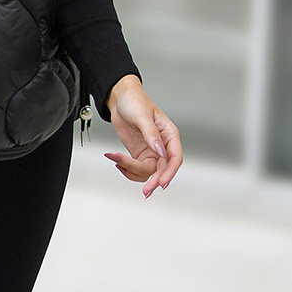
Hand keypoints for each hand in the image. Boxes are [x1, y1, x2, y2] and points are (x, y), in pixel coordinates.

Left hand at [103, 75, 182, 198]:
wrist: (120, 100)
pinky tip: (116, 161)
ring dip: (132, 172)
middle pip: (162, 170)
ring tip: (116, 160)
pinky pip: (136, 169)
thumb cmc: (135, 102)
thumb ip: (151, 135)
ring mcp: (151, 152)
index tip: (162, 183)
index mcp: (169, 135)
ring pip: (148, 172)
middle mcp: (163, 146)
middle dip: (153, 180)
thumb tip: (160, 151)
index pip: (175, 158)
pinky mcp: (140, 155)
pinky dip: (126, 169)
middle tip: (145, 191)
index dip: (170, 172)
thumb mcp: (142, 116)